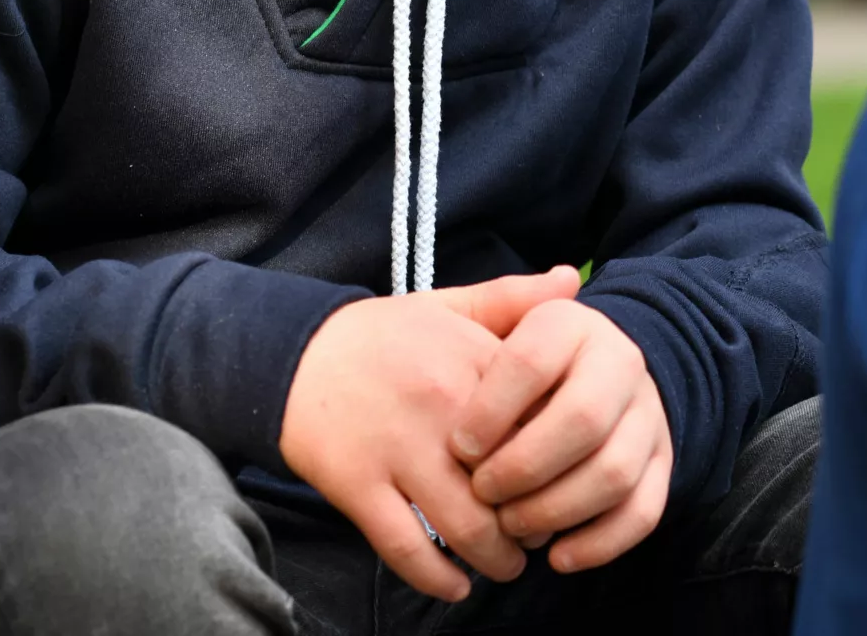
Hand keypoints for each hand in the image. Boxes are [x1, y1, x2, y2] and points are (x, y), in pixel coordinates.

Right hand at [280, 267, 580, 600]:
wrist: (294, 351)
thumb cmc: (384, 335)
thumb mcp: (450, 305)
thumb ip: (513, 299)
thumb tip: (573, 279)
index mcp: (476, 363)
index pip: (546, 424)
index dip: (565, 461)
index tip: (570, 479)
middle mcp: (445, 408)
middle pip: (514, 483)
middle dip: (537, 521)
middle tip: (543, 535)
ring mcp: (400, 450)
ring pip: (467, 525)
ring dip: (497, 558)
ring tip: (509, 565)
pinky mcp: (358, 485)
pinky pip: (406, 548)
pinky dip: (437, 578)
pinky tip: (455, 587)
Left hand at [451, 299, 673, 573]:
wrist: (595, 371)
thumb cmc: (522, 360)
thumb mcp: (498, 322)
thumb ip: (499, 302)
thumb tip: (564, 274)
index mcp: (572, 326)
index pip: (531, 362)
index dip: (492, 411)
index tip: (458, 448)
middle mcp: (621, 364)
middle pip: (583, 419)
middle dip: (525, 467)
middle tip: (484, 492)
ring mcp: (648, 416)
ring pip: (614, 471)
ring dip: (556, 510)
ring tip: (512, 525)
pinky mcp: (662, 464)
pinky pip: (643, 511)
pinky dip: (600, 543)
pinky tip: (558, 557)